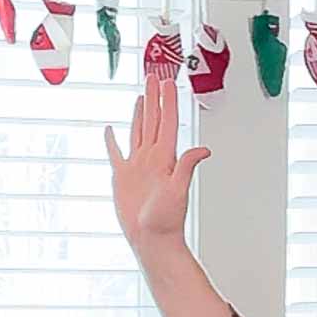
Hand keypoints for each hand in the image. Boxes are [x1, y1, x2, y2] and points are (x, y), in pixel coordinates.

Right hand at [104, 74, 210, 250]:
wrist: (152, 240)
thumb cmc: (166, 221)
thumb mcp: (179, 191)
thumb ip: (187, 167)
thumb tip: (205, 150)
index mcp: (164, 158)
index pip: (166, 122)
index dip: (167, 101)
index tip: (168, 81)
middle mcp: (152, 158)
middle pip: (153, 120)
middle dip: (155, 97)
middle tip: (155, 75)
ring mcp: (137, 166)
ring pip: (138, 131)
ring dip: (140, 112)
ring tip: (142, 95)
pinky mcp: (123, 177)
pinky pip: (116, 153)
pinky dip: (112, 141)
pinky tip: (110, 130)